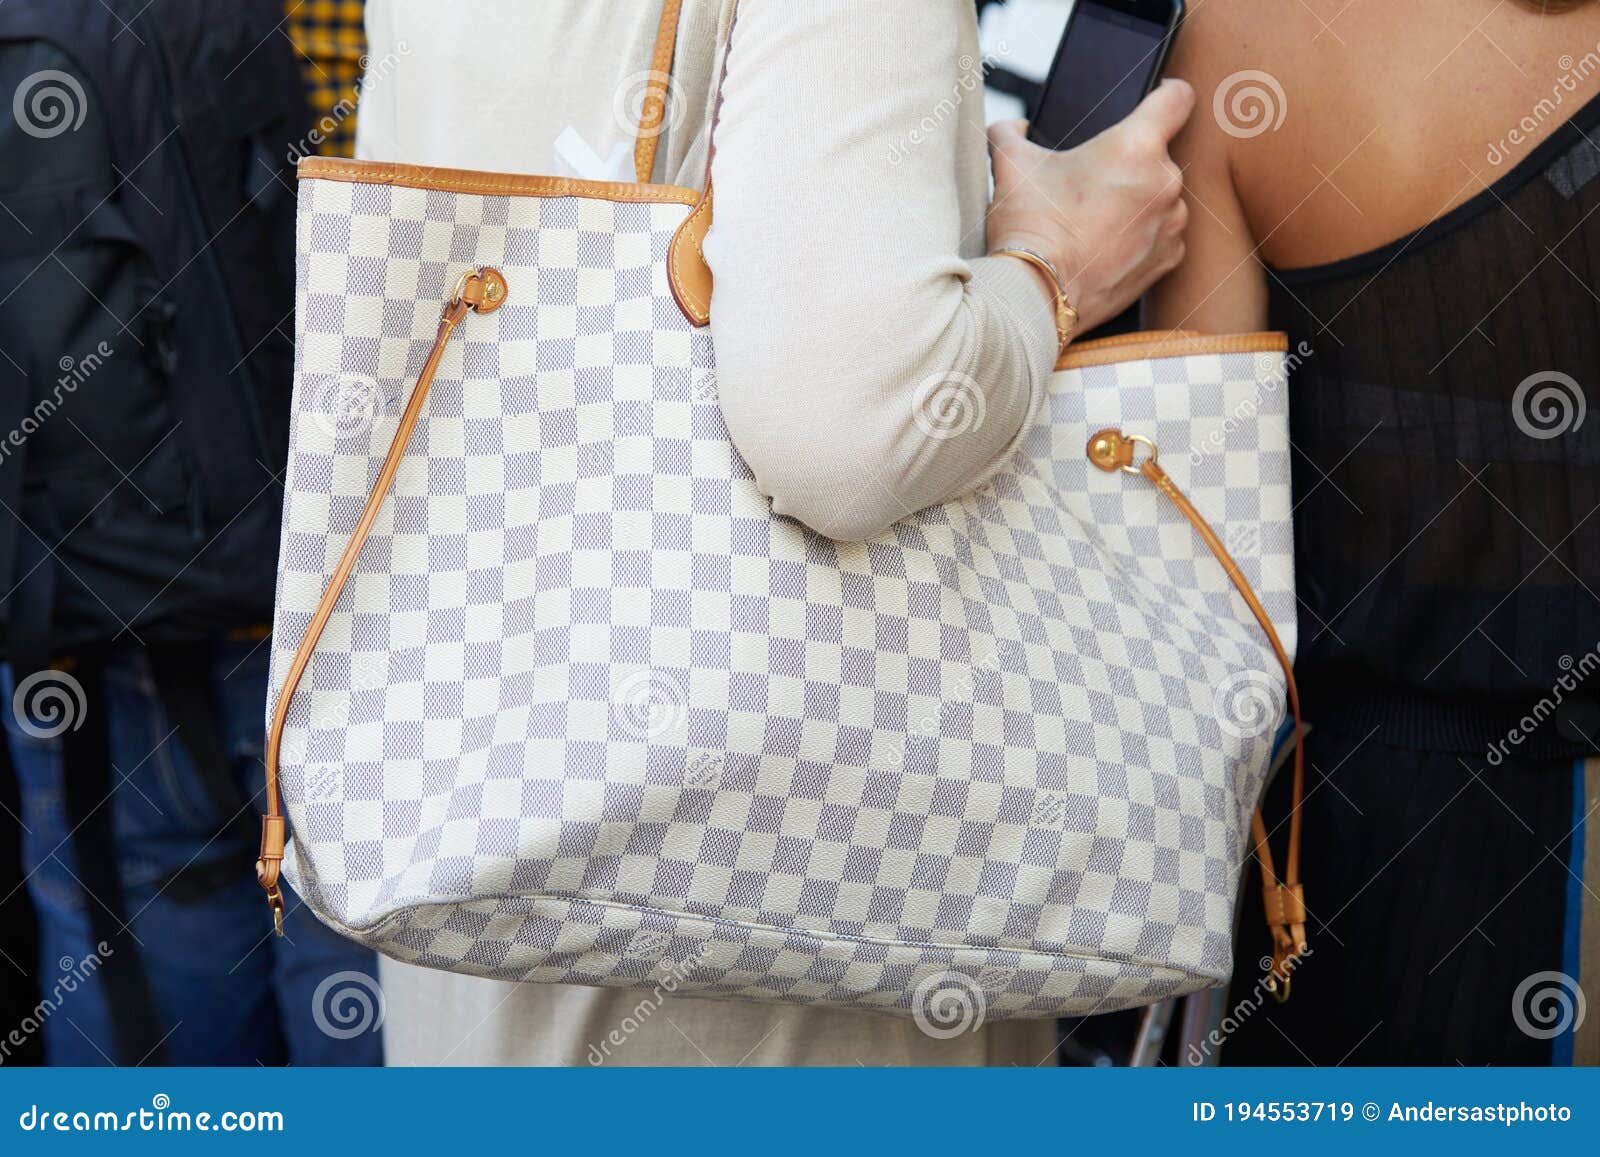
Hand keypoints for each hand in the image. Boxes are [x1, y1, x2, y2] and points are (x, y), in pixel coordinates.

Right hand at [987, 79, 1193, 334]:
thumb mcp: (1011, 166)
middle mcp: (1166, 182)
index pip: (1178, 98)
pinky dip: (1142, 237)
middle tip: (1093, 182)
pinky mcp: (1168, 260)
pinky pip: (1162, 235)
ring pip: (1162, 197)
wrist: (1038, 294)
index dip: (1166, 94)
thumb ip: (1010, 133)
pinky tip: (1107, 245)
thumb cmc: (1029, 226)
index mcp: (1136, 146)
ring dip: (1138, 202)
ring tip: (1097, 220)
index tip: (1157, 101)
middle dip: (1130, 164)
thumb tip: (1012, 128)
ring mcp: (1172, 224)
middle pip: (1160, 155)